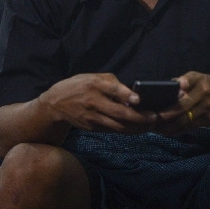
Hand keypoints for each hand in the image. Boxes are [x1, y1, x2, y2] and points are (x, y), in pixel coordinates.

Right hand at [40, 73, 156, 133]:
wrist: (55, 104)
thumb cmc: (79, 86)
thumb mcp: (93, 77)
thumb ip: (112, 84)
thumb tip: (132, 94)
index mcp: (94, 85)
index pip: (112, 89)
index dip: (125, 94)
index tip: (139, 99)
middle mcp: (93, 102)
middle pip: (119, 113)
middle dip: (138, 117)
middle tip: (154, 117)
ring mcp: (93, 117)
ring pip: (118, 126)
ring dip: (136, 128)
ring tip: (151, 125)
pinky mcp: (93, 128)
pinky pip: (113, 130)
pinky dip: (127, 130)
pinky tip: (139, 129)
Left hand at [151, 71, 209, 135]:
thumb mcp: (199, 77)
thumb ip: (186, 80)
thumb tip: (172, 83)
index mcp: (201, 86)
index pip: (184, 99)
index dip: (170, 108)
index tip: (157, 112)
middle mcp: (205, 100)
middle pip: (183, 113)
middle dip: (166, 119)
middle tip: (151, 122)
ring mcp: (208, 113)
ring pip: (186, 123)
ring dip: (170, 127)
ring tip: (155, 128)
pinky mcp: (209, 122)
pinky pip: (190, 128)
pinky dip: (178, 130)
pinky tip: (168, 130)